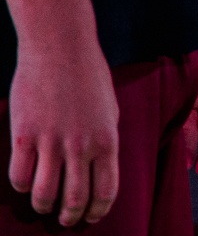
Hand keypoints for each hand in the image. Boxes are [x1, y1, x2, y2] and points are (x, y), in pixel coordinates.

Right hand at [6, 32, 118, 226]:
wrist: (61, 48)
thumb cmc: (88, 76)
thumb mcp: (109, 110)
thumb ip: (105, 141)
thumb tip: (99, 170)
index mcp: (108, 139)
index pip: (106, 190)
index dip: (98, 210)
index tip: (92, 217)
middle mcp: (81, 145)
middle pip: (74, 199)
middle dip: (70, 216)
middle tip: (66, 220)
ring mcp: (51, 141)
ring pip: (43, 194)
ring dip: (43, 207)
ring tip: (44, 206)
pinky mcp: (24, 135)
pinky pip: (19, 176)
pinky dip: (21, 186)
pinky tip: (25, 181)